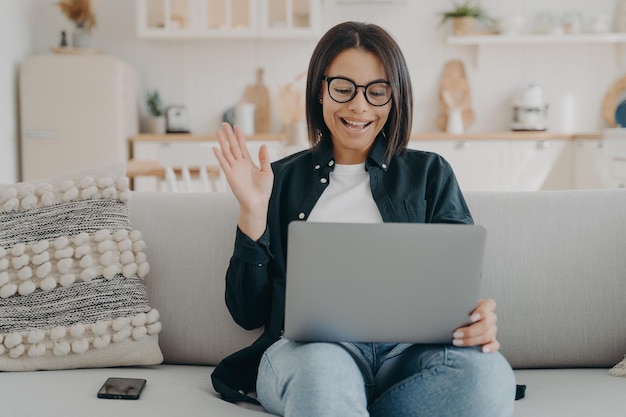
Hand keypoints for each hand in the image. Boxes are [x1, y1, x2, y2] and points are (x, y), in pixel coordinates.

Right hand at [213, 123, 273, 239]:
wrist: (257, 203)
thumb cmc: (263, 190)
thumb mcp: (267, 171)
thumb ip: (264, 158)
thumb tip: (263, 145)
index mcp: (249, 163)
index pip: (242, 146)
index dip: (239, 136)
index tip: (237, 127)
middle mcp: (240, 164)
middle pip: (233, 146)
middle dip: (229, 135)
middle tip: (224, 124)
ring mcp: (234, 169)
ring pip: (227, 152)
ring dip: (222, 141)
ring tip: (218, 131)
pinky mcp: (230, 175)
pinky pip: (223, 163)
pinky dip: (219, 155)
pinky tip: (216, 147)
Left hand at [452, 298, 499, 352]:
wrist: (458, 322)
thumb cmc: (458, 313)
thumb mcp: (459, 308)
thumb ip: (459, 308)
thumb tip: (450, 311)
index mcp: (485, 305)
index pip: (490, 305)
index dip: (482, 311)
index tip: (471, 317)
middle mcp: (490, 317)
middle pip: (486, 324)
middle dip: (470, 331)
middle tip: (455, 333)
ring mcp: (492, 329)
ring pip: (486, 335)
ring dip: (471, 340)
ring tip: (456, 341)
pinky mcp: (492, 340)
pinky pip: (495, 345)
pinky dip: (490, 348)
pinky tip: (483, 349)